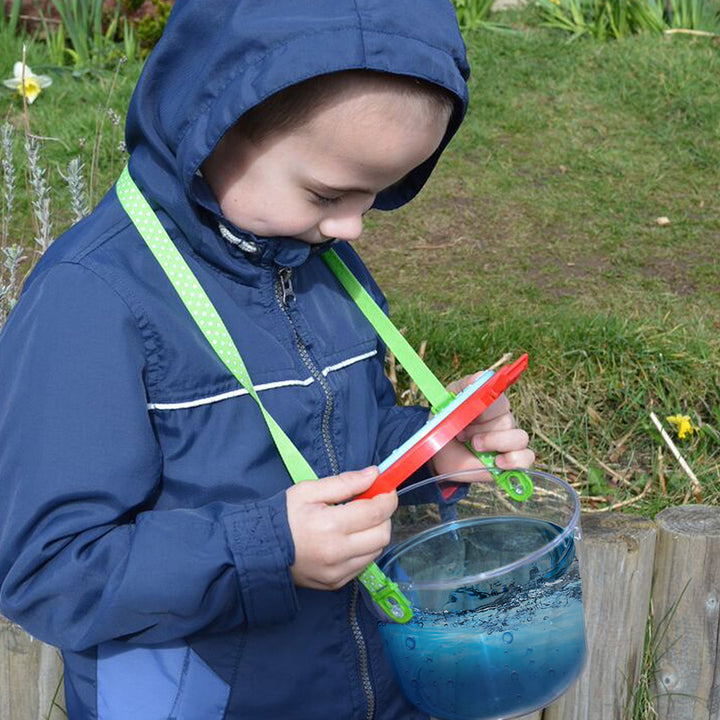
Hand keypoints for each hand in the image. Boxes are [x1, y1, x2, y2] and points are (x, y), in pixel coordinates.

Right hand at [286, 466, 396, 590]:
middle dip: (383, 516)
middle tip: (372, 505)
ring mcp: (337, 572)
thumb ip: (344, 482)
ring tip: (358, 522)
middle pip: (382, 534)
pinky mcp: (335, 583)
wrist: (259, 550)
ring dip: (374, 533)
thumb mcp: (309, 490)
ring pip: (376, 551)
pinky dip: (364, 550)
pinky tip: (349, 539)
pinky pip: (363, 565)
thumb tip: (374, 474)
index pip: (375, 512)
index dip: (387, 498)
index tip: (386, 489)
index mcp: (330, 525)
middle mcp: (337, 552)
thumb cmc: (283, 516)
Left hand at [429, 373, 533, 478]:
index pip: (499, 397)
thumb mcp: (445, 402)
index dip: (485, 406)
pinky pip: (526, 457)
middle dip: (481, 427)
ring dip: (494, 442)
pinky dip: (514, 460)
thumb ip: (463, 387)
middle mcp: (503, 419)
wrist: (438, 455)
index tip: (470, 412)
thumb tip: (480, 377)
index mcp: (490, 402)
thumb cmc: (444, 426)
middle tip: (461, 433)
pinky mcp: (512, 460)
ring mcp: (509, 440)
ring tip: (475, 446)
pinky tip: (497, 462)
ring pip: (519, 437)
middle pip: (506, 418)